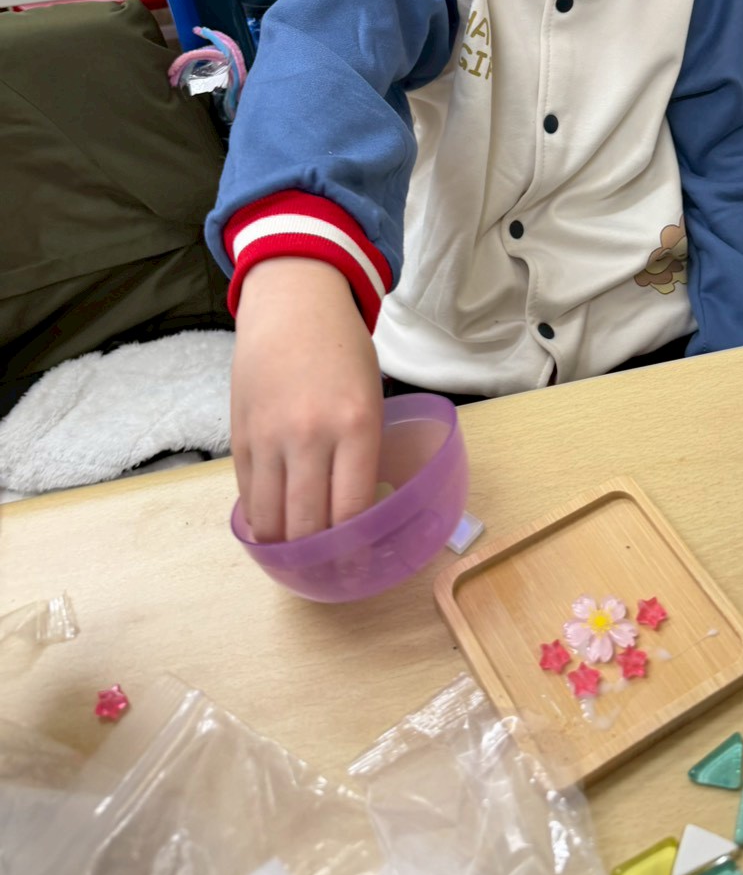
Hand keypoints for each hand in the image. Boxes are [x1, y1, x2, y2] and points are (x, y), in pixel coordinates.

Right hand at [230, 257, 382, 541]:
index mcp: (357, 425)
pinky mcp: (240, 435)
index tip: (358, 566)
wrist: (294, 304)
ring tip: (298, 558)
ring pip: (271, 519)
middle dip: (319, 559)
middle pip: (309, 525)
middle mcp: (311, 435)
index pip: (352, 511)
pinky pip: (248, 494)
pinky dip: (260, 518)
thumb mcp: (370, 398)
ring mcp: (270, 437)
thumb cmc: (343, 351)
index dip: (354, 550)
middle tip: (329, 571)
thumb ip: (363, 452)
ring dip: (284, 547)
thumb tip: (354, 512)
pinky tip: (272, 527)